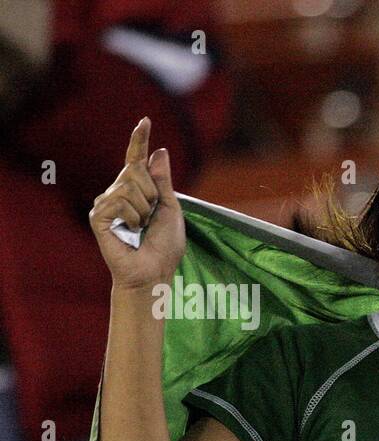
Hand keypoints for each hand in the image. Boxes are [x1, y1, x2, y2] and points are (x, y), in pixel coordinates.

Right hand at [89, 117, 185, 290]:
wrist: (153, 272)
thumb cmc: (164, 246)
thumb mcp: (170, 209)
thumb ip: (163, 181)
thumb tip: (159, 151)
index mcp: (138, 191)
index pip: (136, 160)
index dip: (139, 141)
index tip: (145, 121)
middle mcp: (119, 192)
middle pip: (135, 171)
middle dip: (152, 194)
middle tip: (150, 218)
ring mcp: (106, 203)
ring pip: (129, 186)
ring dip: (144, 209)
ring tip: (140, 228)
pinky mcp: (98, 215)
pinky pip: (118, 200)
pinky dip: (132, 216)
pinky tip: (129, 231)